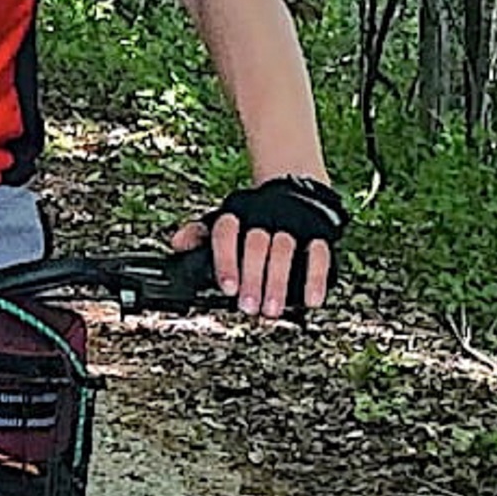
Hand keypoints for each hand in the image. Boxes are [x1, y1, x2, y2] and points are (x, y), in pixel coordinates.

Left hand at [170, 173, 341, 320]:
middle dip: (252, 278)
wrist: (293, 185)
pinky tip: (311, 302)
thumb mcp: (225, 223)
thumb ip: (200, 235)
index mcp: (238, 214)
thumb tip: (177, 244)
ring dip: (277, 282)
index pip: (226, 233)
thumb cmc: (252, 218)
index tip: (228, 288)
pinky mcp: (318, 234)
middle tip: (249, 308)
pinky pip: (319, 255)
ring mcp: (292, 224)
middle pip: (256, 245)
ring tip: (272, 310)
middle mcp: (264, 217)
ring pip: (284, 250)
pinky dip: (315, 279)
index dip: (226, 261)